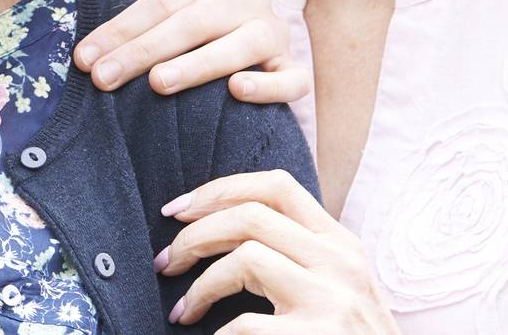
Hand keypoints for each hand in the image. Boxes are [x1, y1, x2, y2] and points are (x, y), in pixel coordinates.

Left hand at [73, 0, 307, 103]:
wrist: (199, 35)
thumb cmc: (165, 6)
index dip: (121, 27)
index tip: (85, 57)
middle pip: (194, 22)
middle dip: (143, 51)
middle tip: (104, 78)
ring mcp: (274, 31)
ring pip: (242, 47)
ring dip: (198, 65)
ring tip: (158, 82)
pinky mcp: (291, 67)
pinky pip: (292, 80)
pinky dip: (268, 86)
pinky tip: (237, 90)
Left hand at [155, 170, 398, 333]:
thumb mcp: (338, 285)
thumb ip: (297, 251)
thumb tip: (216, 224)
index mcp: (341, 243)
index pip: (276, 186)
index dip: (217, 189)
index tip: (178, 210)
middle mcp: (341, 263)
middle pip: (249, 216)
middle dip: (193, 236)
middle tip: (166, 262)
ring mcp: (333, 301)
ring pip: (245, 259)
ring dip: (199, 287)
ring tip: (183, 311)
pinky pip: (246, 323)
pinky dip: (219, 332)